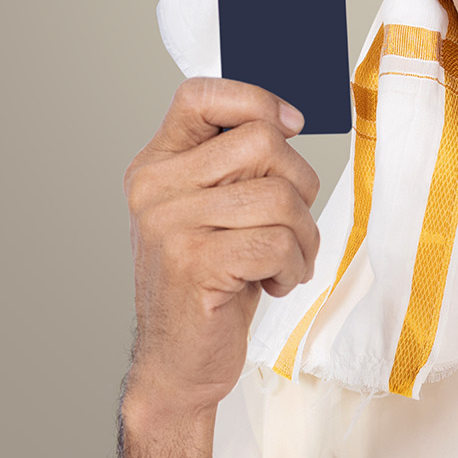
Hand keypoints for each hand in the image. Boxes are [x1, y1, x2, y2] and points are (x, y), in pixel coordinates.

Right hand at [123, 76, 321, 419]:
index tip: (291, 125)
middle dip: (300, 185)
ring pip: (279, 197)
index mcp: (156, 166)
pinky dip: (292, 268)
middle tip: (291, 225)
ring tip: (285, 263)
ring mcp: (170, 225)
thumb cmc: (209, 286)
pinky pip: (278, 242)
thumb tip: (286, 122)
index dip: (257, 100)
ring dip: (303, 237)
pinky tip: (273, 284)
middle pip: (261, 143)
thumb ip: (233, 168)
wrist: (178, 363)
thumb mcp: (213, 215)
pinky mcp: (195, 263)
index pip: (200, 95)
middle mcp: (155, 189)